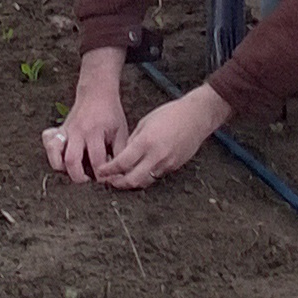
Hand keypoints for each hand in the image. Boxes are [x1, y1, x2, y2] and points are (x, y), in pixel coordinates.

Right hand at [45, 54, 129, 181]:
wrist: (97, 92)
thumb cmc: (111, 114)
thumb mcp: (121, 132)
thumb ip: (120, 152)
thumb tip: (120, 173)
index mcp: (95, 132)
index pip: (97, 162)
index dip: (102, 176)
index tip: (106, 181)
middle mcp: (78, 132)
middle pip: (72, 161)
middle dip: (79, 177)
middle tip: (87, 180)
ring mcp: (66, 130)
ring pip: (55, 152)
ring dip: (62, 167)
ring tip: (72, 171)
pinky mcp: (59, 129)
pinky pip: (48, 141)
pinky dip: (51, 152)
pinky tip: (61, 157)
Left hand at [96, 85, 231, 189]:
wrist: (197, 116)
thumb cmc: (171, 114)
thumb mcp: (145, 123)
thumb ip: (133, 141)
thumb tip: (123, 155)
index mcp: (146, 142)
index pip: (122, 163)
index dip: (108, 170)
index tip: (101, 172)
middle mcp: (156, 156)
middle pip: (132, 180)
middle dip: (118, 183)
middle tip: (109, 181)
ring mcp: (167, 163)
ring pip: (145, 181)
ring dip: (132, 182)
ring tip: (122, 179)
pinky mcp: (174, 166)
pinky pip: (156, 176)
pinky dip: (146, 176)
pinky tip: (140, 171)